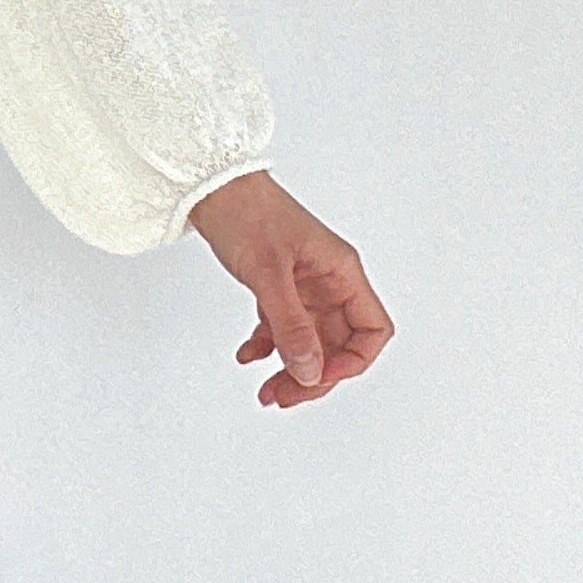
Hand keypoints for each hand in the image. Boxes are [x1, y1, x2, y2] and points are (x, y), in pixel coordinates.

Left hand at [184, 170, 393, 408]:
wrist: (211, 187)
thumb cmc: (246, 213)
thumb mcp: (268, 275)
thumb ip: (290, 326)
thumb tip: (310, 372)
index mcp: (342, 273)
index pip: (371, 331)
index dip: (350, 362)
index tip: (316, 378)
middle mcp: (329, 282)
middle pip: (339, 345)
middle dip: (315, 376)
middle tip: (283, 396)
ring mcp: (305, 286)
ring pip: (311, 342)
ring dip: (291, 370)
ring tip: (266, 390)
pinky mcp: (280, 287)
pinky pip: (283, 329)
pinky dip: (268, 347)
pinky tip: (248, 355)